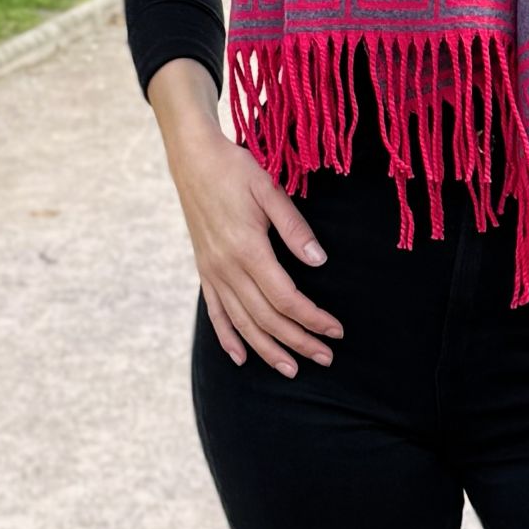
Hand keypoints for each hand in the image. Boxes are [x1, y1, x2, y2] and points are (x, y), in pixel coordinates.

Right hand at [166, 118, 343, 376]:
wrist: (193, 159)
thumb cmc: (235, 169)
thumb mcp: (269, 189)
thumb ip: (294, 228)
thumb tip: (319, 262)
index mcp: (248, 249)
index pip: (286, 298)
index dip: (313, 318)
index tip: (336, 329)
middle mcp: (227, 268)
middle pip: (267, 318)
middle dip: (298, 342)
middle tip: (325, 358)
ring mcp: (212, 272)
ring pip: (242, 323)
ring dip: (267, 349)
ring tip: (291, 369)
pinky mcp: (203, 270)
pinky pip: (215, 312)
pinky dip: (228, 338)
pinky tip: (241, 357)